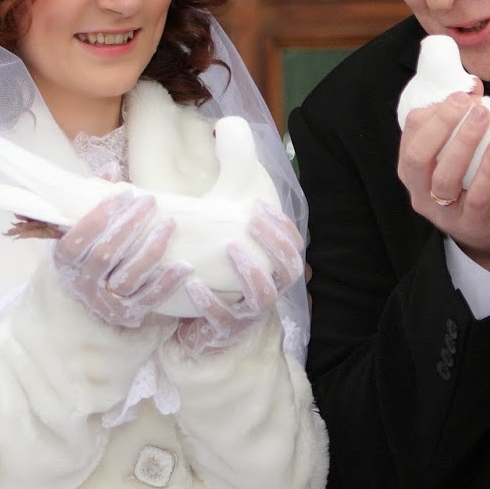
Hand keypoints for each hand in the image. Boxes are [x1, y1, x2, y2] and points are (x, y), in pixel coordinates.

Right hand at [52, 189, 191, 327]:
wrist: (92, 299)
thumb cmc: (90, 252)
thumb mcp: (84, 228)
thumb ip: (94, 197)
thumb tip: (111, 167)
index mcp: (65, 260)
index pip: (78, 238)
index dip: (102, 214)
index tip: (126, 193)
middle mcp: (82, 283)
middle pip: (106, 254)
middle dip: (130, 225)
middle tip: (150, 201)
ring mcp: (106, 302)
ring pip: (130, 276)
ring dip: (152, 248)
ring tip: (170, 224)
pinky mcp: (129, 314)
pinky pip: (150, 299)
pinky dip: (168, 283)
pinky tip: (185, 266)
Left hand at [174, 201, 301, 353]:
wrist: (196, 323)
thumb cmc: (215, 275)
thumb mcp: (227, 241)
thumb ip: (233, 211)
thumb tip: (234, 158)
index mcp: (273, 272)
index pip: (294, 247)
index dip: (282, 226)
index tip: (259, 204)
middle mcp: (269, 292)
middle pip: (289, 269)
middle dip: (274, 244)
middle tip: (251, 222)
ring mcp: (249, 314)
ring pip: (264, 297)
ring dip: (251, 270)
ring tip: (231, 247)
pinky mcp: (225, 330)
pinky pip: (222, 318)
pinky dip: (210, 301)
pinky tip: (194, 283)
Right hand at [398, 90, 489, 277]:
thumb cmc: (475, 188)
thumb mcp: (460, 158)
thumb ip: (460, 126)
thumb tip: (472, 86)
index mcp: (413, 172)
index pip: (410, 135)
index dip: (432, 111)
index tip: (460, 94)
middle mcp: (421, 193)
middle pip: (417, 156)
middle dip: (441, 124)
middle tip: (468, 103)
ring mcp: (443, 213)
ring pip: (444, 176)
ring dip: (464, 142)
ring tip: (485, 117)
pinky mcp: (470, 225)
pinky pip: (477, 196)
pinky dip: (488, 169)